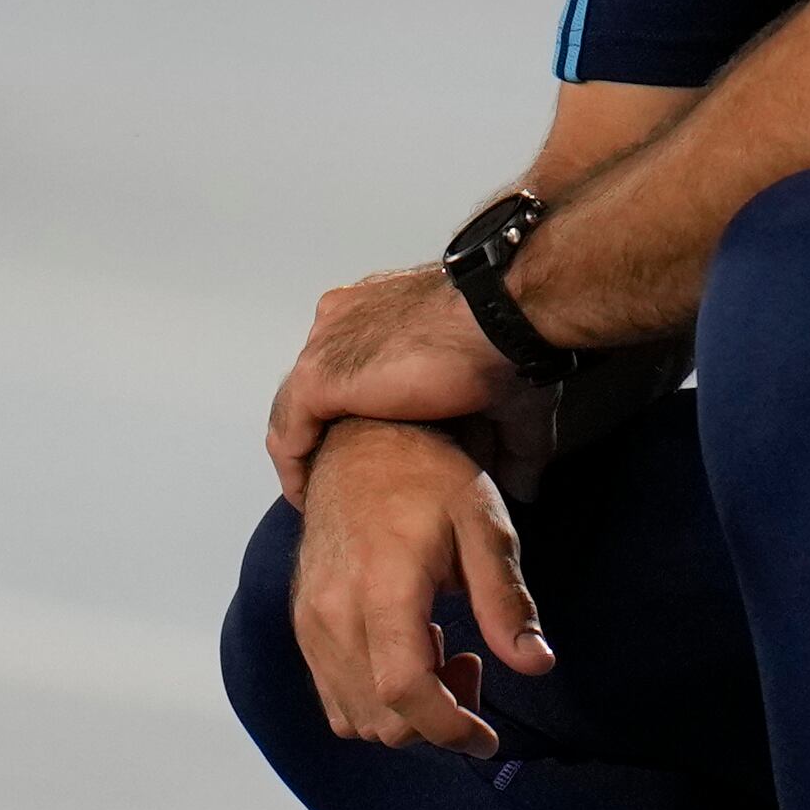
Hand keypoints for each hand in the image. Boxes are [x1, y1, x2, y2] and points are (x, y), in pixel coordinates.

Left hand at [264, 263, 522, 504]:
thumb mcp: (506, 402)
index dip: (355, 415)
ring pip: (296, 413)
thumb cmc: (504, 340)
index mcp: (380, 312)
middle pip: (318, 389)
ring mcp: (325, 346)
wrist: (497, 318)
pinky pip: (286, 434)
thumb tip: (523, 486)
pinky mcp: (317, 376)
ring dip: (305, 457)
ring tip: (317, 497)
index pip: (350, 367)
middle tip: (343, 480)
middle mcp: (343, 321)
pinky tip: (306, 498)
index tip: (370, 454)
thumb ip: (509, 446)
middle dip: (327, 436)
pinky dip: (294, 469)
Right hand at [286, 422, 554, 757]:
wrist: (358, 442)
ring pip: (355, 717)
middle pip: (382, 717)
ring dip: (405, 714)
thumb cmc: (426, 476)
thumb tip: (537, 664)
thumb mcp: (483, 526)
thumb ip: (506, 601)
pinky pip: (333, 698)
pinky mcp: (304, 623)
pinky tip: (404, 651)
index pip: (405, 691)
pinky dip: (374, 700)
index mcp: (383, 587)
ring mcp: (311, 621)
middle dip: (436, 720)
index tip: (486, 739)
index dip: (450, 730)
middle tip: (471, 667)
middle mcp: (334, 612)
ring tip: (439, 655)